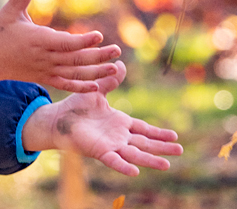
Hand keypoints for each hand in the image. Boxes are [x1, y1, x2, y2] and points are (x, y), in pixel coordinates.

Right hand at [0, 0, 120, 91]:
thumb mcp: (9, 12)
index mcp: (38, 40)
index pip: (64, 42)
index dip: (82, 40)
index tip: (99, 35)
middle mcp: (44, 57)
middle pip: (75, 59)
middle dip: (97, 55)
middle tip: (117, 50)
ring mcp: (45, 70)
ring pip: (74, 73)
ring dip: (95, 72)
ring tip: (115, 68)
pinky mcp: (44, 78)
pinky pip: (65, 84)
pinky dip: (80, 87)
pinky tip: (96, 87)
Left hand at [22, 61, 183, 175]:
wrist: (57, 118)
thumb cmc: (76, 107)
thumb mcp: (97, 90)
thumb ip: (110, 80)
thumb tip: (120, 64)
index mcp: (120, 123)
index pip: (144, 129)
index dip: (159, 133)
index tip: (175, 136)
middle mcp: (118, 136)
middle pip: (145, 143)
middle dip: (162, 147)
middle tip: (180, 150)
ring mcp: (109, 145)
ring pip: (134, 154)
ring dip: (150, 160)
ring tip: (167, 165)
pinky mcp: (98, 151)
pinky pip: (113, 160)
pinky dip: (123, 166)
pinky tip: (135, 172)